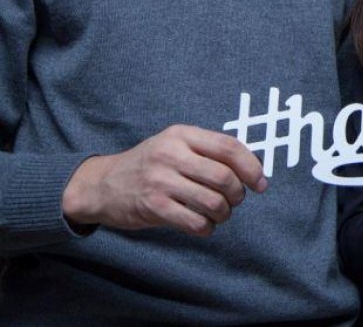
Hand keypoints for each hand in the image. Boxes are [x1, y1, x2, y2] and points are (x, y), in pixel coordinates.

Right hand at [61, 124, 266, 236]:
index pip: (229, 147)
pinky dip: (206, 227)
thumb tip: (252, 168)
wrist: (101, 184)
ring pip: (212, 201)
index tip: (261, 183)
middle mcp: (171, 154)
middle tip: (236, 200)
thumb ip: (207, 151)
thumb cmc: (149, 164)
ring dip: (224, 213)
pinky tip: (204, 225)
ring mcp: (160, 181)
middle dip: (238, 194)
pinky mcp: (153, 206)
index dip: (252, 167)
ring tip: (220, 214)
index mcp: (182, 135)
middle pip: (224, 177)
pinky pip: (194, 221)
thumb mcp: (174, 145)